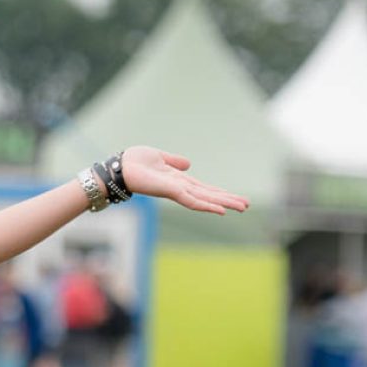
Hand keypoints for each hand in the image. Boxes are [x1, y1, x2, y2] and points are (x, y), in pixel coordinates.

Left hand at [117, 146, 249, 216]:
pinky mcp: (171, 191)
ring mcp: (176, 191)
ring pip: (205, 199)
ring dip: (224, 203)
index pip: (203, 188)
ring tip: (241, 207)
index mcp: (178, 180)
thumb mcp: (159, 157)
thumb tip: (188, 164)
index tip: (236, 197)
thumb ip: (174, 161)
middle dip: (228, 200)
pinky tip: (220, 210)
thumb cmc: (135, 162)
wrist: (120, 167)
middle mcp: (180, 187)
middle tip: (247, 206)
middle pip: (209, 195)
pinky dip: (206, 205)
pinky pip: (192, 200)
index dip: (220, 193)